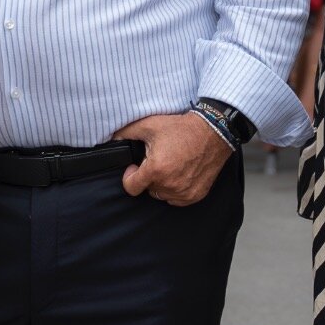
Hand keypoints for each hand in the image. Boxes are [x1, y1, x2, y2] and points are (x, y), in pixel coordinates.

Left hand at [113, 111, 233, 206]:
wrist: (213, 132)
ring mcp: (184, 192)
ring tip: (170, 165)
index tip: (136, 167)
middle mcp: (169, 185)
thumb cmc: (181, 128)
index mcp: (155, 170)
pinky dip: (176, 189)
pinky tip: (180, 173)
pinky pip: (177, 199)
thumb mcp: (149, 125)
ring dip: (162, 184)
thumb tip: (111, 140)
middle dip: (148, 177)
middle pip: (147, 189)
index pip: (131, 187)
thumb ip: (125, 133)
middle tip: (158, 159)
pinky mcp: (195, 195)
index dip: (130, 176)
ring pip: (162, 195)